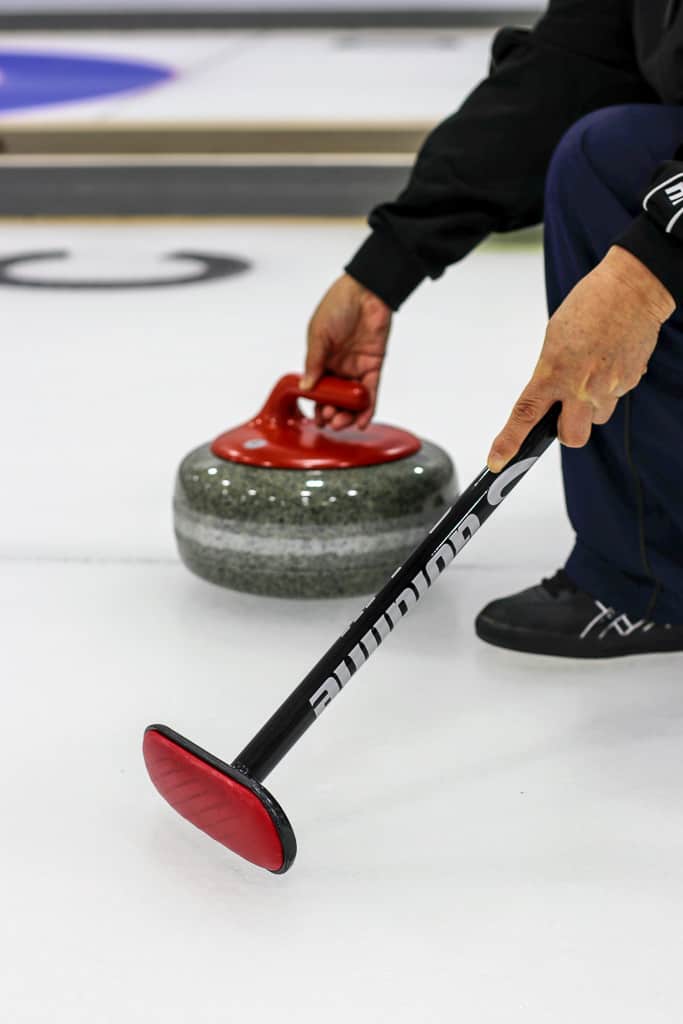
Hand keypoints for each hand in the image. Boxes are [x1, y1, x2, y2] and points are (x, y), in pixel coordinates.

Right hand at [302, 273, 392, 430]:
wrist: (366, 290)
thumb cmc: (338, 305)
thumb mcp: (318, 334)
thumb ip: (314, 361)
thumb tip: (306, 387)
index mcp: (321, 358)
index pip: (318, 388)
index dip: (317, 404)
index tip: (317, 417)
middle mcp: (339, 365)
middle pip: (336, 397)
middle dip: (332, 412)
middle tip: (330, 420)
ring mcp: (357, 367)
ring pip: (353, 399)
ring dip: (348, 413)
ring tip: (342, 422)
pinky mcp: (374, 366)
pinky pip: (372, 392)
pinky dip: (367, 408)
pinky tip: (361, 420)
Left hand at [487, 246, 675, 471]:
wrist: (632, 290)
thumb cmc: (590, 306)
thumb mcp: (554, 339)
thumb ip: (550, 372)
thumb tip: (551, 393)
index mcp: (553, 371)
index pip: (525, 415)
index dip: (509, 443)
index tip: (496, 461)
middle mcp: (581, 386)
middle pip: (571, 437)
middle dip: (565, 431)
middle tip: (564, 410)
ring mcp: (609, 387)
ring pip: (595, 418)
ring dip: (589, 407)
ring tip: (592, 373)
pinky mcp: (630, 382)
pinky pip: (614, 397)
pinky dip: (608, 387)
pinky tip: (608, 362)